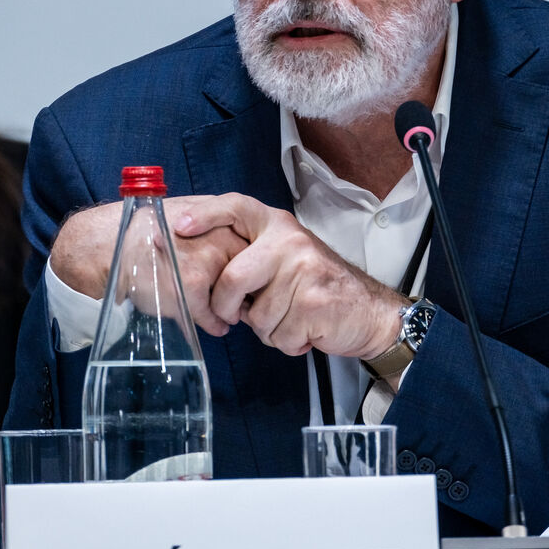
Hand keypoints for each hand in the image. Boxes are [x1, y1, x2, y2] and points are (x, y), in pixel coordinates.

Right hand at [51, 198, 246, 336]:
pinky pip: (215, 314)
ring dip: (233, 310)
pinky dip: (215, 324)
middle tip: (242, 303)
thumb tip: (243, 252)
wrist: (110, 244)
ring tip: (228, 316)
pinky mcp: (195, 284)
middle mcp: (222, 234)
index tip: (251, 282)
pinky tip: (215, 326)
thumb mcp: (187, 214)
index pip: (258, 248)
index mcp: (223, 216)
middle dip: (248, 291)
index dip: (254, 269)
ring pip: (234, 296)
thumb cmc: (146, 230)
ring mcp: (209, 259)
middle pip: (252, 273)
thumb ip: (215, 227)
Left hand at [173, 193, 406, 358]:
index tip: (179, 226)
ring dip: (267, 329)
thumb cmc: (319, 287)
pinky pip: (277, 335)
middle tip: (234, 316)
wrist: (369, 311)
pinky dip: (287, 342)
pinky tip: (305, 330)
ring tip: (290, 318)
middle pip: (233, 278)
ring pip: (256, 316)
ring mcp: (304, 271)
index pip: (236, 207)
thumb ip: (252, 259)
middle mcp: (291, 242)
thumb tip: (204, 272)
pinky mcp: (314, 303)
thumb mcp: (287, 258)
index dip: (204, 214)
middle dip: (226, 307)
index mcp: (279, 227)